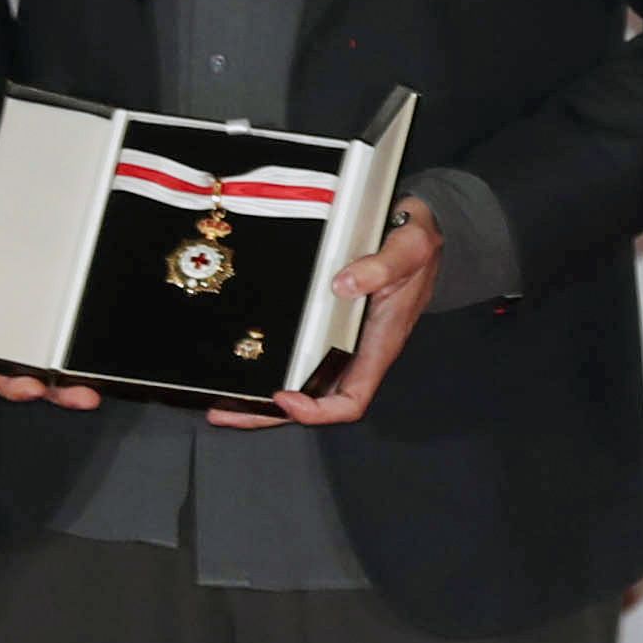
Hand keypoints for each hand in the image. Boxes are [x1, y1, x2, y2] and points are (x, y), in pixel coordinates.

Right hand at [0, 192, 100, 409]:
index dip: (11, 381)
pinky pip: (96, 329)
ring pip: (71, 360)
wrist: (20, 193)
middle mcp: (27, 327)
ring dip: (83, 379)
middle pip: (41, 371)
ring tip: (95, 386)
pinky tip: (114, 353)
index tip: (29, 385)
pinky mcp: (85, 298)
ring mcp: (59, 316)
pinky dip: (105, 346)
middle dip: (58, 390)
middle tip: (76, 394)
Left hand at [226, 201, 442, 426]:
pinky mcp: (326, 321)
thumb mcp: (409, 249)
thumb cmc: (418, 246)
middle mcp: (356, 350)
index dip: (318, 410)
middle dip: (271, 413)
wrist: (420, 229)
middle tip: (227, 411)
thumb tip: (343, 285)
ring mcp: (339, 338)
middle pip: (313, 401)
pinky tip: (241, 359)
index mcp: (378, 345)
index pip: (351, 399)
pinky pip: (296, 352)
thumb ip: (381, 267)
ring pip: (300, 381)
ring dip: (262, 396)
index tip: (285, 398)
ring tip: (223, 400)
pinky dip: (269, 362)